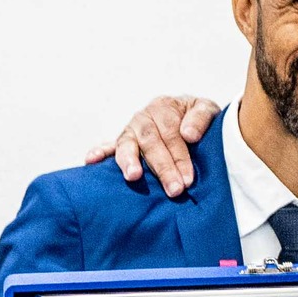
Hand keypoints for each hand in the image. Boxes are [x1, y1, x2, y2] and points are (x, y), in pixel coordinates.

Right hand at [84, 96, 221, 197]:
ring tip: (133, 176)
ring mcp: (131, 130)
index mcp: (164, 107)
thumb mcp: (206, 109)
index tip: (188, 179)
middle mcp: (144, 117)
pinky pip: (109, 146)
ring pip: (127, 144)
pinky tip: (91, 160)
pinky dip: (99, 152)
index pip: (171, 133)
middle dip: (162, 167)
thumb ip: (201, 117)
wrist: (191, 119)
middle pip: (151, 142)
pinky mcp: (123, 143)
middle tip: (174, 189)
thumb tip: (189, 135)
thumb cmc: (199, 119)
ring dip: (129, 161)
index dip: (180, 156)